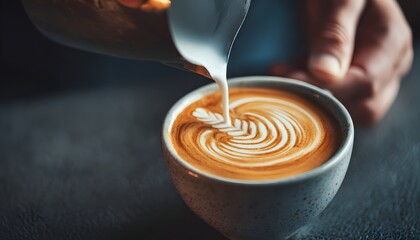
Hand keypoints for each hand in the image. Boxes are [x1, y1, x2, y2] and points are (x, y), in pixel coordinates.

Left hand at [270, 0, 412, 124]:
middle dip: (322, 100)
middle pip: (363, 106)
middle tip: (285, 81)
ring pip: (351, 110)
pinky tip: (292, 78)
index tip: (292, 82)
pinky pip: (340, 103)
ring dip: (317, 101)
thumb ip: (335, 33)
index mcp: (391, 42)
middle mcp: (390, 64)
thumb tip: (325, 74)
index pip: (366, 82)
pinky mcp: (355, 80)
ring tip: (287, 78)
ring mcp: (375, 75)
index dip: (328, 89)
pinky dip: (315, 96)